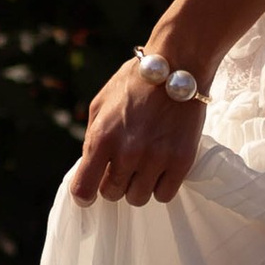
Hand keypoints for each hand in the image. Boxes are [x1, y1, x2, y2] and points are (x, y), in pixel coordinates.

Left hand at [71, 57, 204, 207]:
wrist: (178, 67)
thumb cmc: (135, 83)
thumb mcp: (101, 103)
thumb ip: (92, 137)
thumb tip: (89, 167)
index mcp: (102, 138)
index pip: (84, 188)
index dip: (84, 196)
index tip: (88, 195)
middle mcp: (127, 153)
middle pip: (112, 194)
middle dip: (114, 183)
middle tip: (123, 167)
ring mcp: (156, 159)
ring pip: (138, 198)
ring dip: (138, 186)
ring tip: (144, 165)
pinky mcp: (181, 162)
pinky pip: (164, 195)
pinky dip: (161, 186)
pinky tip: (161, 169)